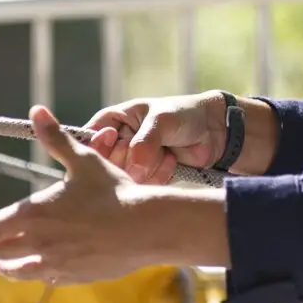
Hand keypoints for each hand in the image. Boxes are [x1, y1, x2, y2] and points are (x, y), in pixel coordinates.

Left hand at [0, 106, 158, 283]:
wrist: (145, 226)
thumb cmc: (114, 191)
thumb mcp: (83, 160)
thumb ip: (55, 138)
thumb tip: (37, 110)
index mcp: (32, 214)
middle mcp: (36, 242)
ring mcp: (53, 263)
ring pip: (15, 271)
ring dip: (5, 267)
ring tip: (2, 265)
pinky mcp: (72, 276)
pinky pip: (44, 279)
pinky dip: (36, 274)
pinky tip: (40, 270)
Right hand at [84, 92, 226, 183]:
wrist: (213, 131)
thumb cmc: (184, 114)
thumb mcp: (162, 119)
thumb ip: (145, 141)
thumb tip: (135, 167)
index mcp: (111, 122)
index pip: (88, 141)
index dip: (102, 147)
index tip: (126, 143)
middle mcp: (116, 145)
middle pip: (105, 166)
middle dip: (134, 159)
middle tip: (154, 146)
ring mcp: (130, 164)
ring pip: (125, 179)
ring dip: (150, 168)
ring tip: (166, 151)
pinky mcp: (145, 180)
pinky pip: (143, 187)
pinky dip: (160, 176)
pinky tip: (172, 161)